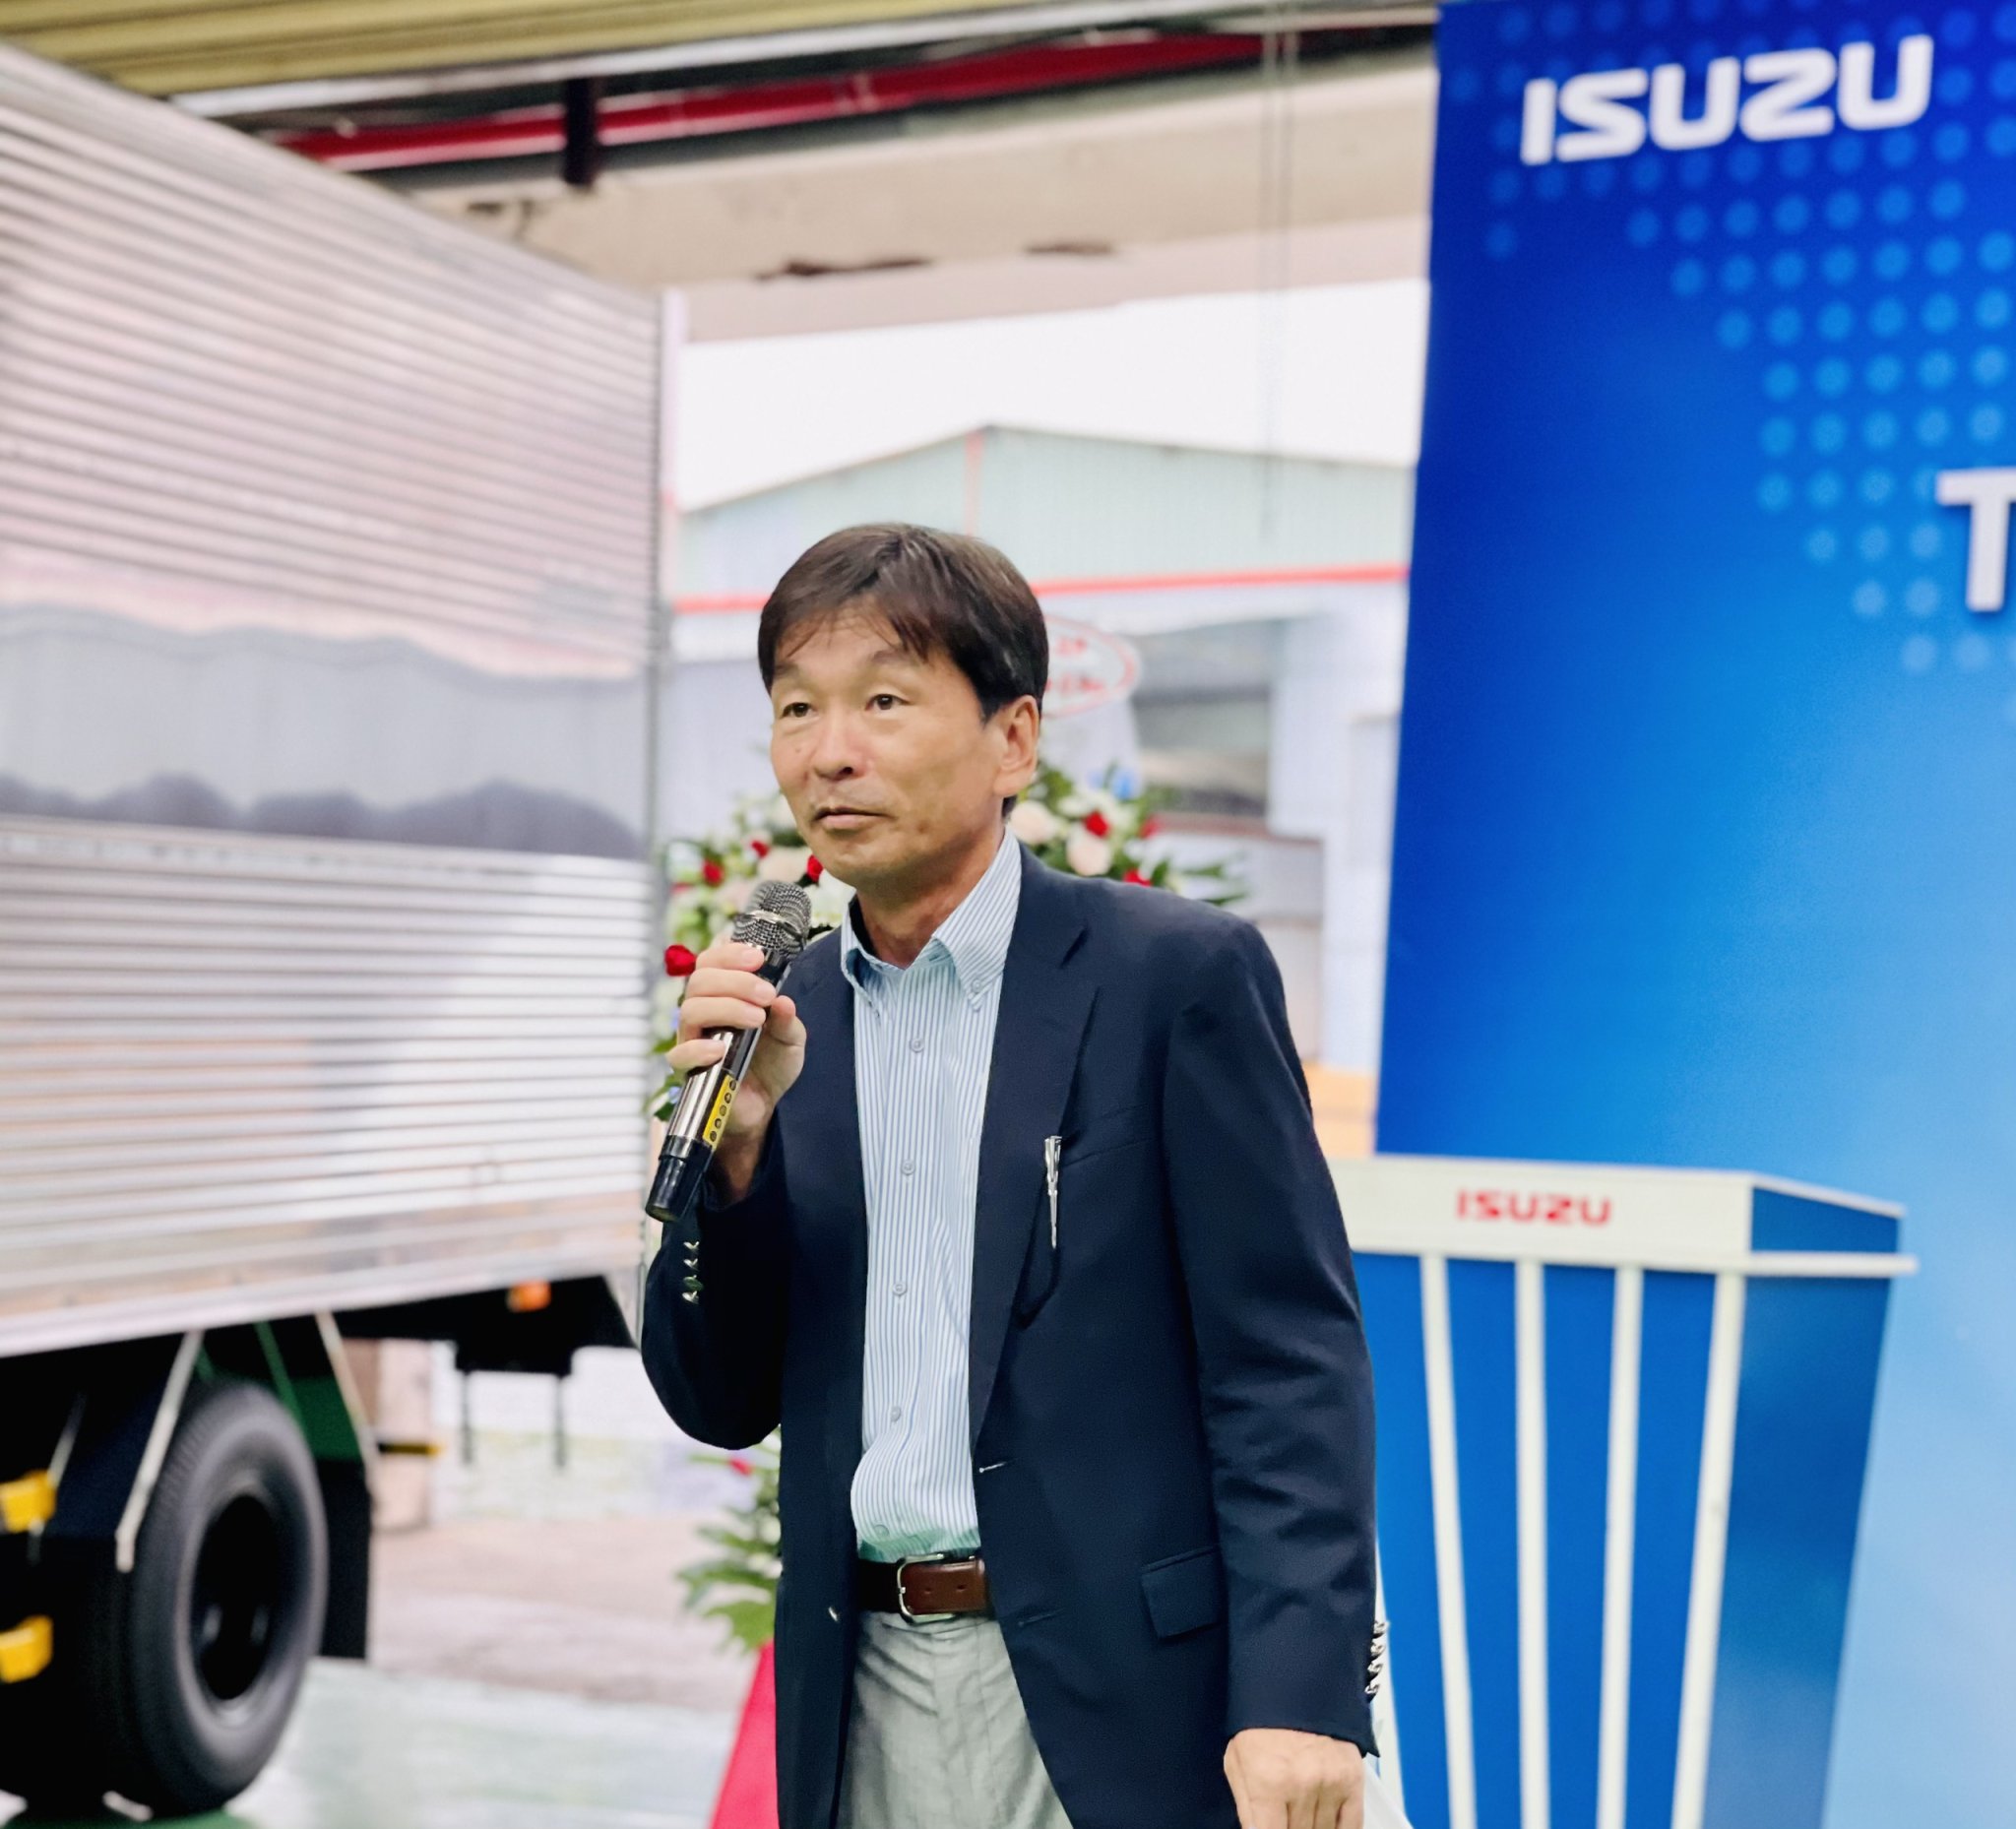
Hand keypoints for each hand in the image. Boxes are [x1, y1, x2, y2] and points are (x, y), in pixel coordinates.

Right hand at [667, 938, 806, 1200]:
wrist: (763, 1105)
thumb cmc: (770, 1064)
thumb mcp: (791, 1039)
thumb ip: (787, 1021)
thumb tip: (783, 1002)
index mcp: (724, 995)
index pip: (712, 962)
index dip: (730, 953)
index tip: (757, 958)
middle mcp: (704, 1012)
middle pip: (700, 981)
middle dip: (736, 981)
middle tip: (766, 994)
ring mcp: (694, 1039)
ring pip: (690, 1009)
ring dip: (726, 1008)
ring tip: (756, 1019)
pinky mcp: (690, 1069)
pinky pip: (679, 1054)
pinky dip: (699, 1048)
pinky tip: (722, 1050)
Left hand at [1224, 1728, 1364, 1828]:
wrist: (1294, 1685)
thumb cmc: (1260, 1723)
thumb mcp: (1237, 1764)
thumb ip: (1247, 1810)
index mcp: (1268, 1783)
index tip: (1274, 1826)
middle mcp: (1303, 1786)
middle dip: (1290, 1828)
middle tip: (1285, 1815)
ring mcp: (1331, 1784)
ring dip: (1312, 1828)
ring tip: (1301, 1812)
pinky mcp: (1353, 1779)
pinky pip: (1352, 1826)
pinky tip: (1327, 1824)